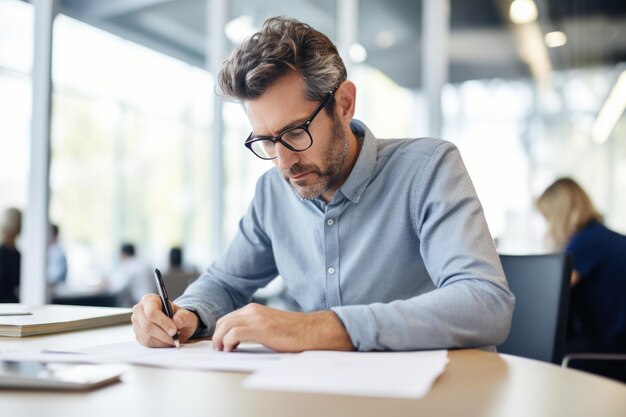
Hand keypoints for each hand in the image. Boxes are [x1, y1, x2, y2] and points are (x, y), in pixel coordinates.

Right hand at [131, 294, 198, 347]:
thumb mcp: (186, 315)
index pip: (152, 312)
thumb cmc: (179, 317)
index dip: (163, 322)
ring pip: (147, 336)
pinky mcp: (138, 336)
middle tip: (176, 338)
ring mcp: (137, 324)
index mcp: (150, 300)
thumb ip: (184, 317)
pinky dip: (159, 344)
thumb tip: (177, 321)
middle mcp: (139, 311)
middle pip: (148, 325)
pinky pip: (147, 343)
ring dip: (163, 340)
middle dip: (164, 334)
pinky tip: (167, 341)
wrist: (176, 325)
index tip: (174, 330)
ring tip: (173, 339)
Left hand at [212, 303, 353, 351]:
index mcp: (254, 309)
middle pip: (223, 321)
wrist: (312, 331)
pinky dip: (227, 343)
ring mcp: (256, 318)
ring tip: (223, 351)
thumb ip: (255, 326)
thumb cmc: (294, 331)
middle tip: (218, 349)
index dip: (220, 331)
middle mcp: (253, 310)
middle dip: (216, 336)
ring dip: (219, 340)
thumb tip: (239, 338)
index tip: (220, 344)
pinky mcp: (260, 329)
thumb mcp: (270, 324)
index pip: (227, 318)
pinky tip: (231, 350)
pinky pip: (233, 334)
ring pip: (225, 327)